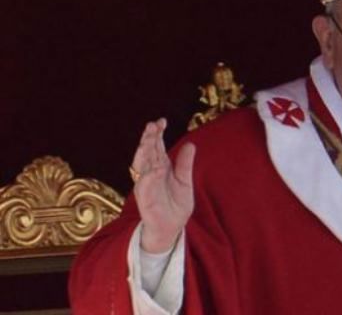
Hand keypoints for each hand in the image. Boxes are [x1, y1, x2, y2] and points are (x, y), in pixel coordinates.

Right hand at [131, 118, 195, 253]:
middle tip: (152, 125)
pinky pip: (146, 186)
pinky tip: (156, 167)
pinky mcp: (146, 199)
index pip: (157, 147)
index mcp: (160, 167)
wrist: (172, 228)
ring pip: (142, 166)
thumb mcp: (185, 181)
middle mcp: (150, 174)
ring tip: (150, 139)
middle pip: (147, 152)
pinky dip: (150, 176)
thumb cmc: (176, 204)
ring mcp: (146, 186)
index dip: (157, 134)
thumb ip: (185, 164)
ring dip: (145, 152)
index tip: (161, 121)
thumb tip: (190, 144)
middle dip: (149, 138)